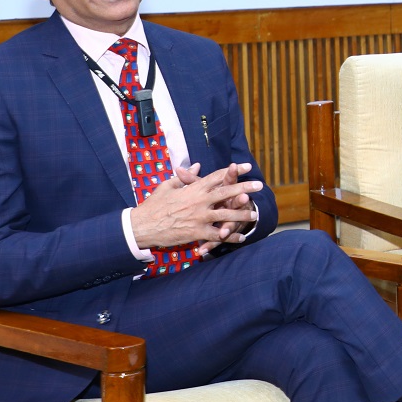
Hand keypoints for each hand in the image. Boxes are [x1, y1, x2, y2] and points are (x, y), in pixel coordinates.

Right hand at [129, 161, 261, 251]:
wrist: (142, 226)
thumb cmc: (153, 205)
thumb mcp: (167, 186)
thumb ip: (185, 177)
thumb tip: (197, 165)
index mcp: (193, 188)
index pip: (217, 176)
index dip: (233, 170)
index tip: (246, 166)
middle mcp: (199, 201)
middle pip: (227, 192)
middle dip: (245, 187)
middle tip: (259, 185)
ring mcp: (199, 217)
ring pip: (226, 214)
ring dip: (242, 214)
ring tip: (254, 214)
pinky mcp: (197, 232)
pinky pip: (218, 234)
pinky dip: (230, 235)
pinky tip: (240, 236)